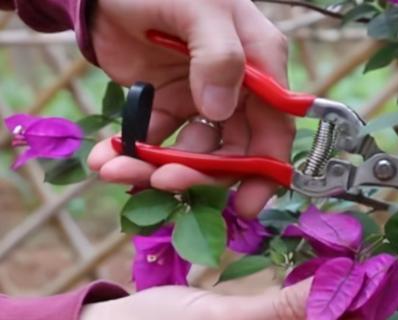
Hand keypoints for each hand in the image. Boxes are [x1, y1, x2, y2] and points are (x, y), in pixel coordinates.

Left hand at [87, 0, 294, 217]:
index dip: (265, 170)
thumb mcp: (200, 9)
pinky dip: (134, 154)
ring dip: (158, 167)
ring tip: (115, 169)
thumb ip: (220, 55)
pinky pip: (157, 140)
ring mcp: (202, 99)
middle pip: (233, 151)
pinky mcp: (168, 104)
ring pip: (193, 152)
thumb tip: (219, 112)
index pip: (275, 128)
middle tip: (160, 182)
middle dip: (198, 172)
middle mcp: (238, 89)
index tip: (245, 205)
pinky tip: (107, 158)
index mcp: (260, 65)